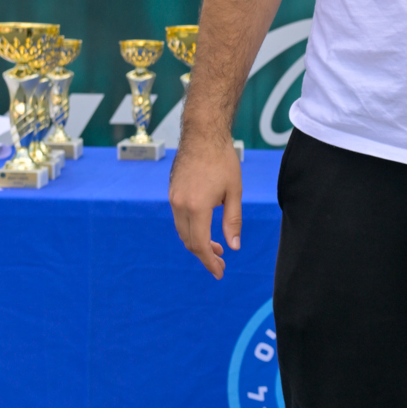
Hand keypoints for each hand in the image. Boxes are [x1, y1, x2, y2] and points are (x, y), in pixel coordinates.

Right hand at [169, 135, 242, 278]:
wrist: (203, 134)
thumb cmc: (222, 160)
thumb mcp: (234, 192)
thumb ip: (233, 221)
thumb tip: (234, 246)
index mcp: (196, 207)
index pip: (200, 245)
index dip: (209, 262)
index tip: (219, 273)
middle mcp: (180, 205)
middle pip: (189, 241)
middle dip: (204, 256)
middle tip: (221, 263)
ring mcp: (173, 198)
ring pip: (182, 231)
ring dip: (197, 242)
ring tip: (216, 248)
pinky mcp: (172, 192)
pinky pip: (179, 218)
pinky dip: (191, 229)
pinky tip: (205, 229)